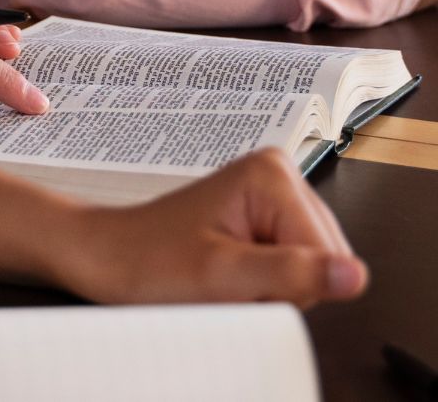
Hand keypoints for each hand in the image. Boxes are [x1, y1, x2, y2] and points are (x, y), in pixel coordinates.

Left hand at [60, 148, 366, 307]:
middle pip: (322, 258)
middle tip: (229, 280)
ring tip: (225, 275)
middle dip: (282, 285)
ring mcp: (272, 195)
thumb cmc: (150, 261)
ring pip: (310, 266)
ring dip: (272, 285)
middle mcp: (277, 175)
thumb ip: (292, 275)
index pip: (326, 256)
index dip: (288, 287)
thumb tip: (354, 275)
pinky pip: (291, 264)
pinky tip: (230, 273)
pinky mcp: (264, 215)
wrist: (109, 256)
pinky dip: (263, 281)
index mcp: (272, 176)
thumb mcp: (222, 277)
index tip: (239, 282)